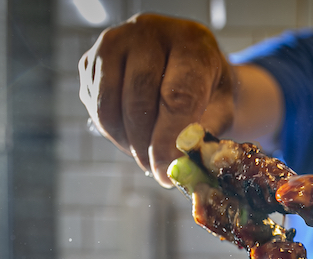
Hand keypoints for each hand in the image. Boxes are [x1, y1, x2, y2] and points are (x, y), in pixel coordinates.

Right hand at [79, 13, 234, 185]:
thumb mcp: (221, 108)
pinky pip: (96, 109)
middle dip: (147, 146)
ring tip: (148, 157)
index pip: (177, 95)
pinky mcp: (90, 61)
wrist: (186, 62)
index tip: (167, 171)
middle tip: (158, 171)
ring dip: (128, 143)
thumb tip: (180, 167)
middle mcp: (147, 33)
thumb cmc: (208, 88)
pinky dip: (114, 134)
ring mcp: (113, 43)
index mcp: (190, 42)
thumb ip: (205, 135)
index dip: (170, 139)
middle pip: (139, 102)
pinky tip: (135, 138)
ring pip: (109, 107)